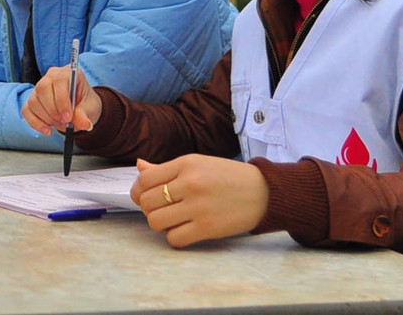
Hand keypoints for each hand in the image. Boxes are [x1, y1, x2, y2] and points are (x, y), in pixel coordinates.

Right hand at [21, 65, 102, 135]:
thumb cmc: (86, 104)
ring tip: (60, 124)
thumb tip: (84, 124)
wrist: (81, 110)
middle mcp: (51, 77)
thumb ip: (85, 115)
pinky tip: (48, 130)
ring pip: (34, 102)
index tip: (68, 118)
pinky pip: (27, 111)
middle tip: (64, 123)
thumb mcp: (90, 108)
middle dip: (53, 111)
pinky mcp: (32, 100)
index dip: (62, 101)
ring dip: (47, 118)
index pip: (58, 81)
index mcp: (68, 73)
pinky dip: (36, 123)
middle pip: (42, 89)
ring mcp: (39, 88)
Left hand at [130, 155, 269, 247]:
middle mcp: (189, 183)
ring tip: (173, 220)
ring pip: (156, 222)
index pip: (145, 180)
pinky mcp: (208, 228)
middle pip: (147, 202)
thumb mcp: (197, 164)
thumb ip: (166, 169)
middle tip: (162, 209)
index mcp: (185, 164)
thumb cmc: (227, 176)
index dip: (139, 191)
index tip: (145, 196)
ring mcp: (198, 207)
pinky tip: (185, 230)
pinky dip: (175, 237)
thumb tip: (140, 167)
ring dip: (160, 224)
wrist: (263, 192)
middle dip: (149, 209)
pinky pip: (174, 239)